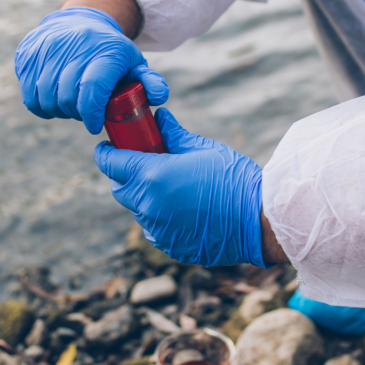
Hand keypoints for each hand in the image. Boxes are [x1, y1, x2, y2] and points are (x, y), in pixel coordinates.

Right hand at [15, 6, 167, 134]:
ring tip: (70, 107)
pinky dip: (41, 106)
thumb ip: (150, 81)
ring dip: (58, 111)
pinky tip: (54, 102)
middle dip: (76, 114)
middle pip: (67, 96)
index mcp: (102, 50)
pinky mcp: (28, 54)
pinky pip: (30, 95)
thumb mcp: (134, 63)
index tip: (95, 125)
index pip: (92, 89)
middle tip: (84, 114)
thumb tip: (159, 97)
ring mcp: (46, 48)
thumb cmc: (110, 51)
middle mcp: (72, 45)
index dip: (91, 114)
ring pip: (46, 98)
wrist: (81, 20)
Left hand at [94, 108, 269, 267]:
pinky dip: (157, 216)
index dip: (105, 153)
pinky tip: (179, 207)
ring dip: (143, 196)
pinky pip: (152, 228)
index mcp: (152, 176)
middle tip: (140, 162)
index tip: (107, 147)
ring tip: (167, 185)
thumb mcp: (202, 148)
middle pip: (120, 188)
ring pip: (137, 209)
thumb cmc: (233, 178)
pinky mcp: (169, 246)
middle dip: (124, 175)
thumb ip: (174, 134)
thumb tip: (159, 118)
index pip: (111, 163)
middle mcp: (148, 205)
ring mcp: (157, 228)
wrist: (258, 220)